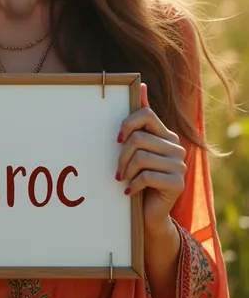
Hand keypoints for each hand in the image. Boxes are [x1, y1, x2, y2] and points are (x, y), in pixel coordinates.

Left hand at [116, 83, 185, 230]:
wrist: (151, 212)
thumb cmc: (140, 177)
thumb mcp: (138, 148)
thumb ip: (139, 120)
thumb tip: (141, 84)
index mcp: (167, 135)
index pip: (146, 114)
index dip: (127, 124)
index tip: (117, 140)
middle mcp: (176, 147)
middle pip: (138, 139)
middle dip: (122, 156)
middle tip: (117, 170)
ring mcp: (180, 165)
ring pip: (141, 158)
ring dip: (126, 172)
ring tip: (124, 180)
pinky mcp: (178, 183)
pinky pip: (146, 177)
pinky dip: (133, 185)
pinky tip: (130, 192)